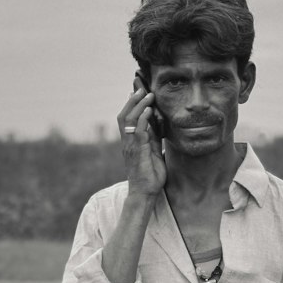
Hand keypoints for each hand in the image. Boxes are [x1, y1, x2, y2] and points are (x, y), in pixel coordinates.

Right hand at [116, 80, 165, 198]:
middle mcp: (127, 142)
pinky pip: (137, 131)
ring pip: (128, 119)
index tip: (139, 92)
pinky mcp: (137, 151)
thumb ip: (154, 138)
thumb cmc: (150, 176)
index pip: (126, 118)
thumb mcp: (154, 152)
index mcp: (130, 142)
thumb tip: (158, 124)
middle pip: (123, 115)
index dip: (131, 104)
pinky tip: (150, 111)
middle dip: (133, 100)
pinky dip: (142, 119)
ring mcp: (130, 146)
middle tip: (143, 89)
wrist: (145, 193)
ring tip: (147, 95)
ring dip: (138, 105)